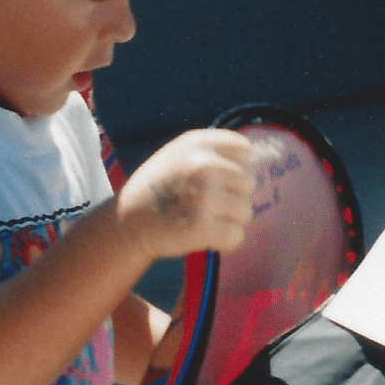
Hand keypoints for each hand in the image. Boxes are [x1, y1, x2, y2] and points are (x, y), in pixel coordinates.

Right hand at [117, 129, 254, 259]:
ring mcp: (203, 195)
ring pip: (245, 211)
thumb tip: (258, 161)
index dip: (234, 169)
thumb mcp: (180, 154)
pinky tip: (205, 237)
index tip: (215, 181)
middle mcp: (202, 164)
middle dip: (232, 197)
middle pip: (249, 182)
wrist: (127, 222)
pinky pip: (236, 236)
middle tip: (205, 205)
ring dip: (228, 220)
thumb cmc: (160, 188)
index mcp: (197, 143)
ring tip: (202, 219)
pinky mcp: (201, 226)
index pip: (244, 151)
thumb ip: (215, 153)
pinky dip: (225, 242)